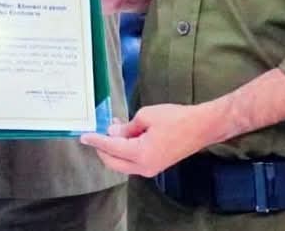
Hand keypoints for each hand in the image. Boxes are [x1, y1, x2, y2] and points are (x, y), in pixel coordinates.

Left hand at [80, 102, 222, 176]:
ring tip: (115, 127)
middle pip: (113, 162)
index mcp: (140, 154)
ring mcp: (151, 169)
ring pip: (123, 163)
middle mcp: (144, 167)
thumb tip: (112, 133)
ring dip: (114, 148)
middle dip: (102, 148)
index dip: (95, 141)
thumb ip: (126, 127)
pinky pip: (133, 161)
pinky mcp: (156, 165)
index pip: (110, 148)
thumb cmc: (176, 119)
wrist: (202, 127)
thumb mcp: (146, 116)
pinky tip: (126, 134)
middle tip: (98, 131)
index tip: (83, 136)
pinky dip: (125, 150)